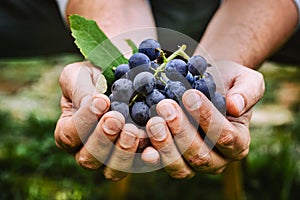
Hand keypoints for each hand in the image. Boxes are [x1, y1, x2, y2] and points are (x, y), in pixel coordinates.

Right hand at [54, 62, 145, 180]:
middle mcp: (86, 152)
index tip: (102, 100)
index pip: (69, 134)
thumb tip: (92, 104)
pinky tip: (152, 149)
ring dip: (123, 152)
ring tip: (133, 131)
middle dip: (103, 139)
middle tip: (116, 119)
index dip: (84, 120)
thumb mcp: (80, 75)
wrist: (121, 81)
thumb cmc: (95, 78)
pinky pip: (138, 167)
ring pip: (112, 170)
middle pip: (88, 158)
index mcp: (69, 132)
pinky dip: (145, 160)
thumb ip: (79, 89)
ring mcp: (110, 160)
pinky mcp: (134, 160)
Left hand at [143, 60, 264, 177]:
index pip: (225, 136)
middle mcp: (216, 159)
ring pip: (180, 167)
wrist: (204, 83)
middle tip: (166, 106)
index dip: (207, 118)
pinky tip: (141, 145)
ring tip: (153, 122)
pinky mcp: (171, 160)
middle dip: (181, 131)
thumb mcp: (245, 80)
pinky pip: (161, 166)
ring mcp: (192, 163)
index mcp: (238, 142)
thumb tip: (235, 106)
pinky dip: (151, 157)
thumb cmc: (226, 82)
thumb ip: (247, 92)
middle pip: (200, 155)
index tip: (190, 95)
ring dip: (165, 145)